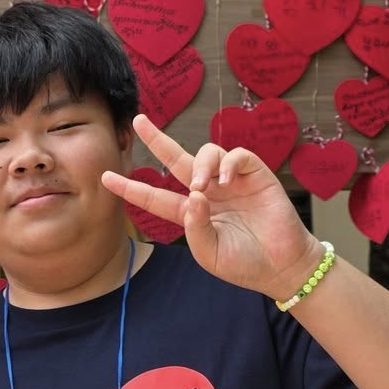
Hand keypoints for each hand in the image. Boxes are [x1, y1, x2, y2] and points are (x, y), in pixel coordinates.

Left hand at [103, 114, 325, 297]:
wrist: (282, 266)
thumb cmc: (244, 263)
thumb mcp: (210, 253)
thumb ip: (195, 228)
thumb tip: (192, 196)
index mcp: (191, 213)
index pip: (156, 197)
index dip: (132, 188)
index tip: (106, 177)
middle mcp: (208, 192)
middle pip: (177, 160)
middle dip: (157, 139)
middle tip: (138, 121)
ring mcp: (230, 181)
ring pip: (206, 153)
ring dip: (200, 165)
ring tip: (204, 186)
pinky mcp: (255, 175)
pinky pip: (236, 155)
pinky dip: (227, 163)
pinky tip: (224, 180)